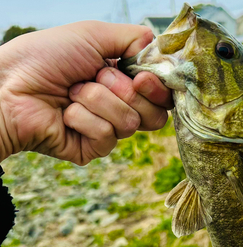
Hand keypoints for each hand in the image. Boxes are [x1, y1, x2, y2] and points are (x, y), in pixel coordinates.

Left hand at [0, 21, 172, 164]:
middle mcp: (120, 108)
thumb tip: (161, 52)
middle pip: (155, 115)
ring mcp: (108, 131)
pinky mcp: (94, 149)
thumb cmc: (45, 58)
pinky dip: (84, 118)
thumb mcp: (93, 35)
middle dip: (124, 92)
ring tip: (72, 93)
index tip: (141, 78)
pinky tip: (66, 114)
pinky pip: (107, 136)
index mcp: (124, 82)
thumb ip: (135, 39)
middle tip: (95, 78)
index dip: (157, 89)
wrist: (9, 86)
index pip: (161, 97)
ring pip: (130, 123)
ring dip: (98, 100)